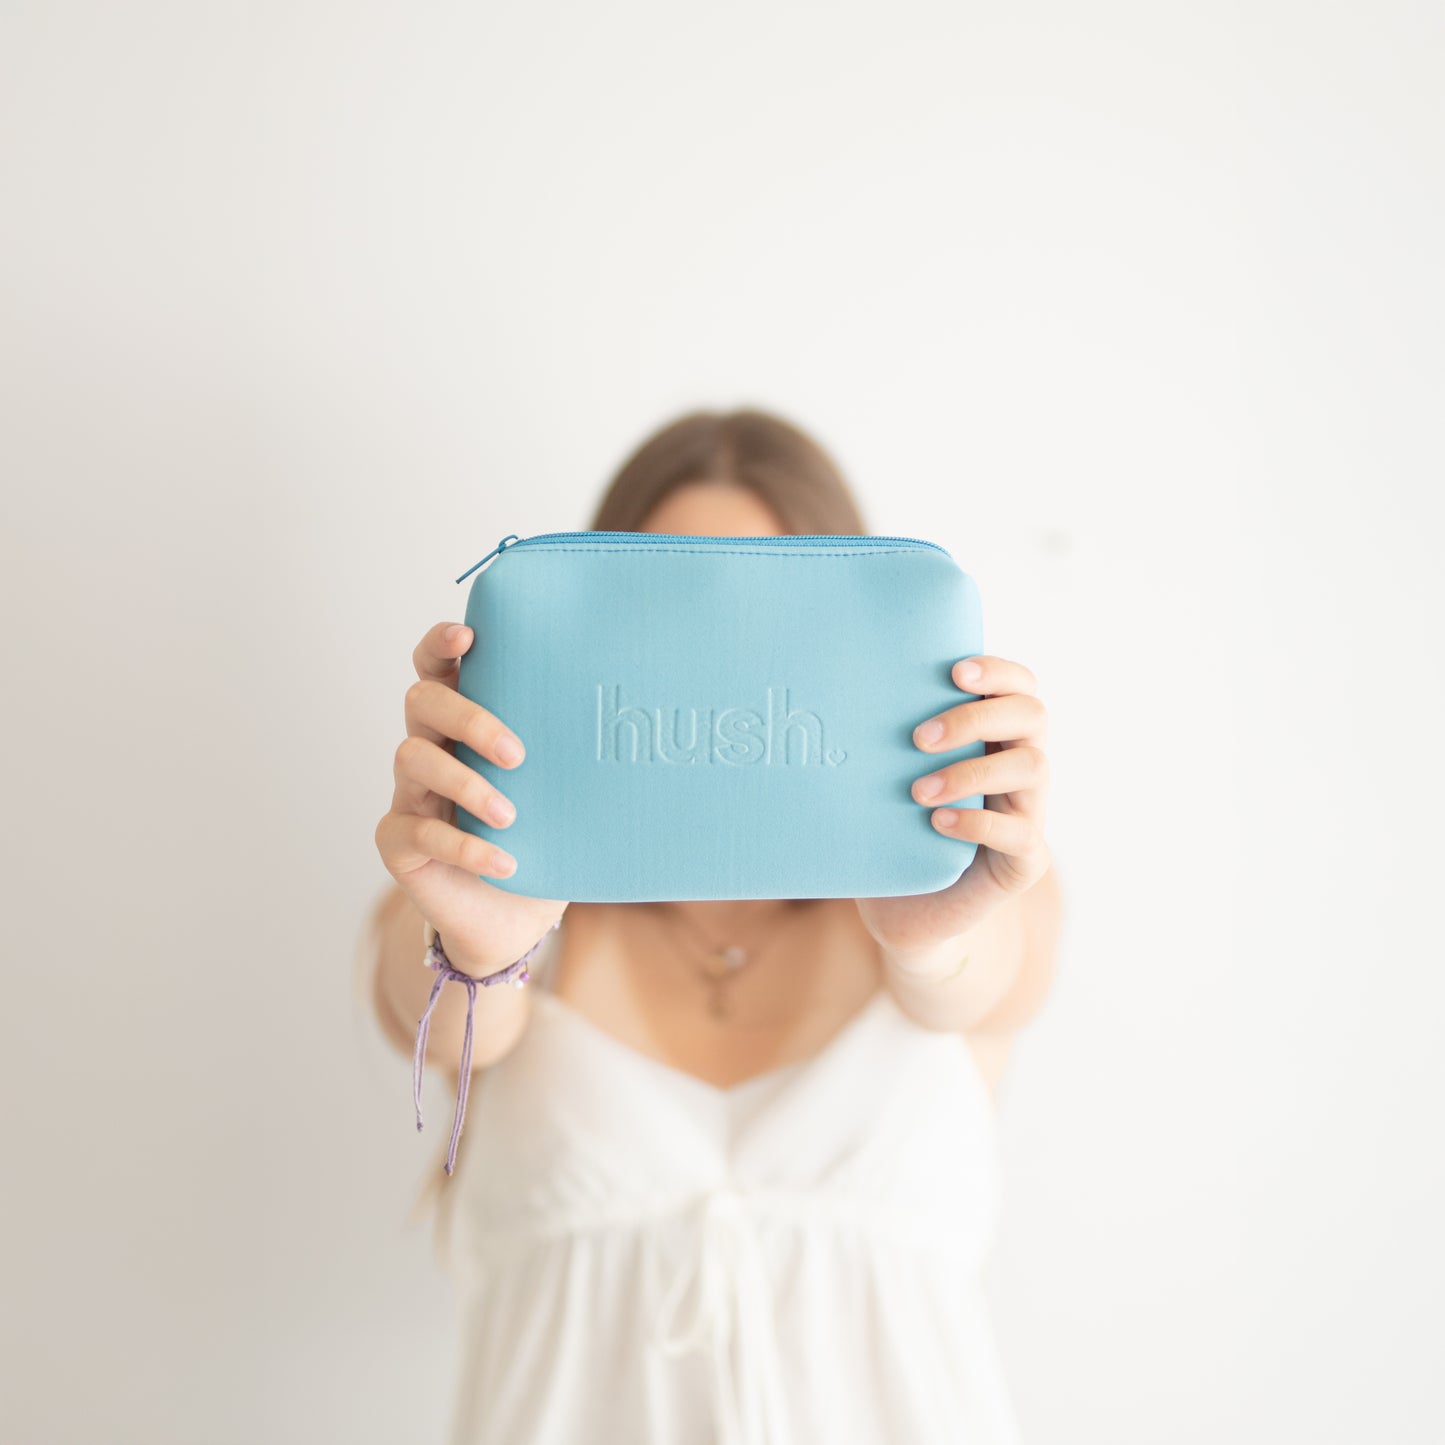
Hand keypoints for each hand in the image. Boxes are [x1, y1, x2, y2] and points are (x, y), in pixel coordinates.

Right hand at [372, 621, 564, 967]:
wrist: (515, 919)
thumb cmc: (545, 840)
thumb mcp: (566, 792)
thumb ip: (580, 756)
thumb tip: (648, 717)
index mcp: (463, 722)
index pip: (437, 666)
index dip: (441, 643)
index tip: (468, 636)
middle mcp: (430, 746)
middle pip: (422, 700)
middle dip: (469, 718)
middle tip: (518, 753)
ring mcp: (408, 792)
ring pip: (413, 758)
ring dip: (466, 783)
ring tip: (512, 815)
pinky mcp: (397, 840)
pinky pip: (417, 831)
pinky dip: (464, 846)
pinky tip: (504, 861)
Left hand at [855, 655, 1051, 958]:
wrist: (907, 912)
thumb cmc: (892, 829)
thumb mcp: (886, 778)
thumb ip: (879, 738)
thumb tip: (816, 695)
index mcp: (995, 736)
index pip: (1018, 686)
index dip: (998, 671)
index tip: (955, 671)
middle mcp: (1020, 766)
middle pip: (1031, 715)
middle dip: (975, 717)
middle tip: (918, 738)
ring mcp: (1029, 812)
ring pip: (1032, 767)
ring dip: (971, 771)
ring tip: (918, 792)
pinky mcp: (1025, 860)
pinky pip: (1021, 834)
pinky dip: (979, 823)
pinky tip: (938, 823)